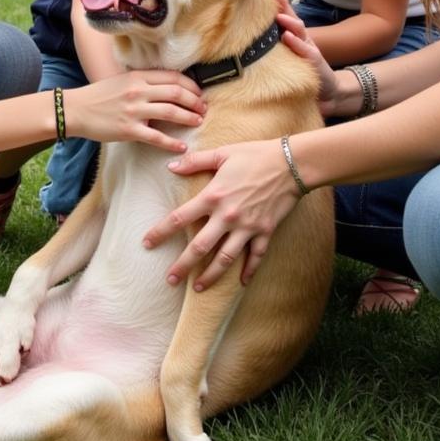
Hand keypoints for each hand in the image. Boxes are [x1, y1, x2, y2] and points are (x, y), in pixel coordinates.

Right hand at [66, 70, 206, 152]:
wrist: (76, 110)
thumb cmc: (99, 96)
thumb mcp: (122, 81)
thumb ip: (143, 82)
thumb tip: (167, 87)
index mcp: (138, 77)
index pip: (173, 77)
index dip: (191, 85)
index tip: (198, 93)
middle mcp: (138, 91)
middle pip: (176, 93)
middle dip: (194, 101)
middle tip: (203, 109)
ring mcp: (134, 111)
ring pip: (171, 112)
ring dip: (188, 118)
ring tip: (197, 122)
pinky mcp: (128, 130)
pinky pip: (156, 137)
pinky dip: (171, 143)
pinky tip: (181, 147)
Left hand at [142, 137, 296, 288]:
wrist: (292, 163)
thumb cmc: (255, 155)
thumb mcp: (222, 153)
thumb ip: (195, 161)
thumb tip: (170, 166)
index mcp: (213, 196)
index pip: (180, 218)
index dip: (161, 232)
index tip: (147, 243)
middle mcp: (227, 216)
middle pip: (199, 247)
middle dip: (183, 266)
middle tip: (170, 280)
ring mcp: (247, 227)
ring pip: (225, 259)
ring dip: (210, 276)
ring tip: (198, 288)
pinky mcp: (265, 232)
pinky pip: (256, 257)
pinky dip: (249, 271)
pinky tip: (240, 282)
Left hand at [273, 4, 343, 117]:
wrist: (327, 90)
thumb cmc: (300, 70)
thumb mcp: (286, 55)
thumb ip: (273, 43)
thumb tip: (247, 35)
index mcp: (293, 36)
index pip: (284, 16)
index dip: (277, 4)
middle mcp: (301, 38)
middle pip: (292, 18)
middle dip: (283, 6)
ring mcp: (309, 48)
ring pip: (300, 31)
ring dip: (289, 22)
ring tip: (278, 16)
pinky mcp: (315, 61)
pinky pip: (306, 50)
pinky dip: (297, 43)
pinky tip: (287, 37)